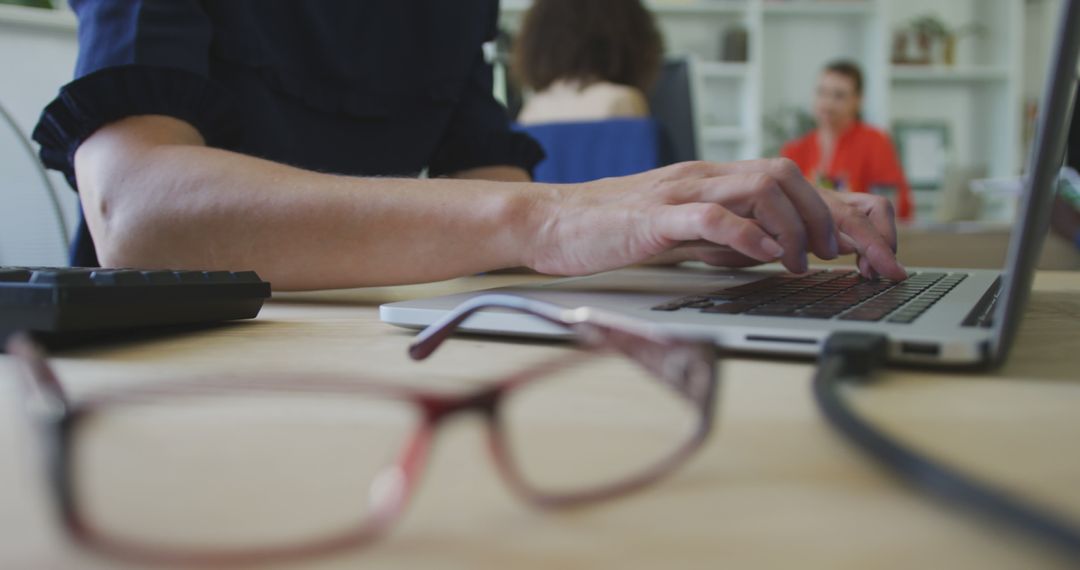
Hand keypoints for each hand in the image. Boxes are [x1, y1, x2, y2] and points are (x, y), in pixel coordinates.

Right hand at [522, 159, 905, 279]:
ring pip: (760, 184)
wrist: (553, 222)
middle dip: (828, 217)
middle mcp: (706, 177)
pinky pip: (713, 215)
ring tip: (802, 262)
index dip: (835, 213)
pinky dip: (748, 234)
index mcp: (714, 182)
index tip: (862, 252)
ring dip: (794, 225)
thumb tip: (775, 250)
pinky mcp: (656, 216)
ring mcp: (682, 192)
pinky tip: (763, 255)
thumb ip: (729, 237)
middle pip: (788, 174)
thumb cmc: (615, 231)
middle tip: (843, 259)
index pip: (790, 182)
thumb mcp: (685, 234)